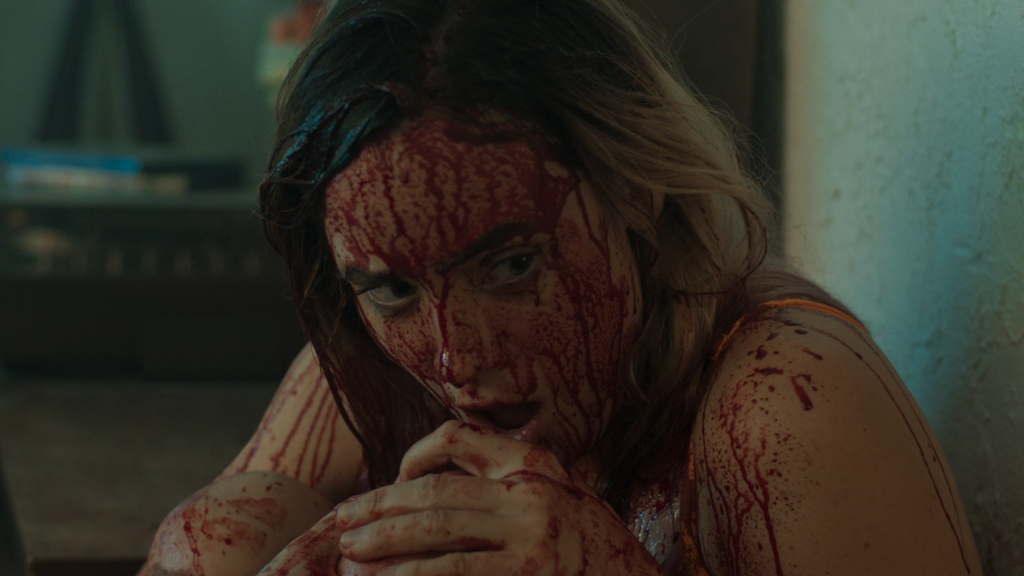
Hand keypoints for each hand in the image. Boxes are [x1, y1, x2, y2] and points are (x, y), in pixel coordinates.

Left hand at [334, 421, 664, 575]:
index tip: (390, 482)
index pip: (458, 439)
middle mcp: (532, 491)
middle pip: (434, 489)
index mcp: (536, 465)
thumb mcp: (564, 501)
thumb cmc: (598, 553)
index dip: (414, 456)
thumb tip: (441, 484)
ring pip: (435, 529)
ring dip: (382, 542)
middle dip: (378, 506)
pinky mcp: (529, 572)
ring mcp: (532, 535)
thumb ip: (513, 485)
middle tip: (340, 522)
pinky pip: (453, 571)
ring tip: (348, 556)